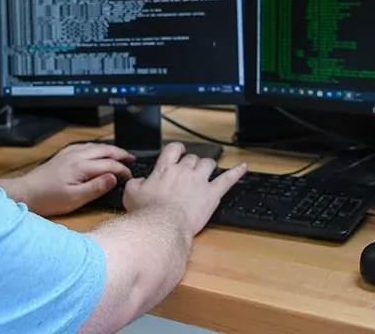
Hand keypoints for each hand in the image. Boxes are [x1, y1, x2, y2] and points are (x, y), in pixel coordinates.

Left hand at [15, 143, 134, 216]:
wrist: (27, 192)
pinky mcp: (62, 155)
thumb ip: (96, 188)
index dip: (122, 170)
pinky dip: (95, 147)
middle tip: (131, 158)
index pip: (109, 165)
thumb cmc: (49, 198)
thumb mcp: (75, 199)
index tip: (129, 176)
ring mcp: (69, 154)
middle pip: (104, 150)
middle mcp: (76, 156)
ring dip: (109, 149)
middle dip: (120, 153)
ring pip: (94, 146)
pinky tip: (95, 151)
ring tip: (118, 154)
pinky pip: (83, 146)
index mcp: (82, 167)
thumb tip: (113, 178)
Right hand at [123, 142, 246, 236]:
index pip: (173, 150)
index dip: (178, 149)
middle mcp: (184, 171)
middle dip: (192, 162)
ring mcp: (199, 182)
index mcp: (165, 169)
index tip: (179, 152)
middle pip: (192, 158)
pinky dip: (236, 172)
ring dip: (208, 165)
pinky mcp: (212, 194)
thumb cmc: (148, 213)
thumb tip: (137, 181)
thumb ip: (134, 184)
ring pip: (208, 164)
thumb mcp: (131, 195)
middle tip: (191, 170)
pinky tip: (243, 167)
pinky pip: (227, 179)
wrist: (164, 226)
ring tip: (208, 169)